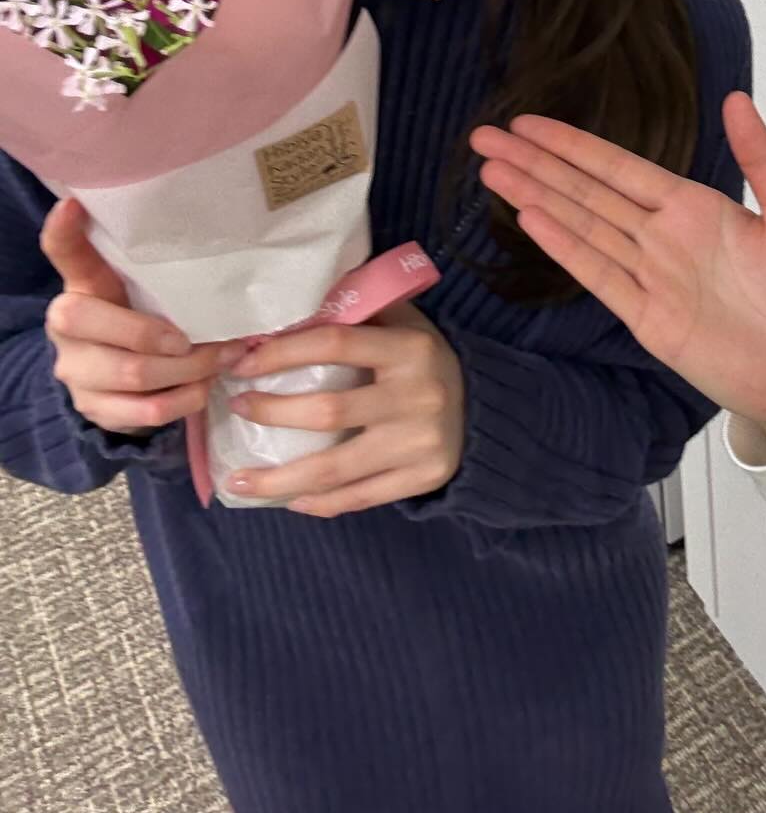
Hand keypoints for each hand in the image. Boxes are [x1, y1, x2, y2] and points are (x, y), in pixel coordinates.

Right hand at [41, 197, 234, 433]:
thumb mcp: (144, 290)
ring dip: (191, 370)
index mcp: (82, 284)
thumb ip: (165, 273)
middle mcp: (67, 324)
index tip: (72, 205)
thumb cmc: (141, 318)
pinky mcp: (93, 409)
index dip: (64, 231)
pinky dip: (185, 400)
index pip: (65, 253)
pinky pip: (145, 411)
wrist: (116, 382)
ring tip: (222, 360)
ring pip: (136, 374)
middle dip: (169, 336)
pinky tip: (203, 388)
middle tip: (215, 338)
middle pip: (112, 329)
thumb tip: (232, 246)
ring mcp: (75, 370)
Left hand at [224, 302, 463, 515]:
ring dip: (278, 478)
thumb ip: (357, 314)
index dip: (283, 354)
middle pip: (328, 411)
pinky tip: (288, 499)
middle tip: (236, 410)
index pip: (336, 344)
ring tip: (238, 480)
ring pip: (335, 468)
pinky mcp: (423, 478)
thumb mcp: (403, 324)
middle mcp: (417, 395)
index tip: (242, 365)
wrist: (483, 408)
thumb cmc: (422, 361)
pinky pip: (359, 497)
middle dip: (272, 413)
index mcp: (410, 348)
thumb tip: (287, 310)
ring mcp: (420, 442)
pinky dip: (318, 502)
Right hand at [471, 92, 765, 449]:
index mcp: (693, 206)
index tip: (528, 123)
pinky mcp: (645, 317)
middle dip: (535, 163)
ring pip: (581, 226)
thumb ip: (759, 159)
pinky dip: (564, 246)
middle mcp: (661, 236)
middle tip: (484, 136)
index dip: (571, 145)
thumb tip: (735, 98)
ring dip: (536, 197)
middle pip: (585, 191)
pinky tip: (531, 218)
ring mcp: (649, 276)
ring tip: (492, 170)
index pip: (617, 166)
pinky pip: (598, 274)